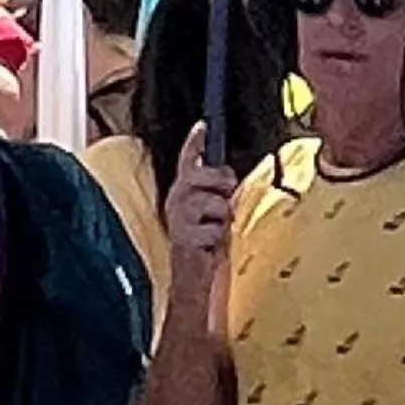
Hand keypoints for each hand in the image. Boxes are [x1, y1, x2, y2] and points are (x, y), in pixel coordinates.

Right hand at [163, 153, 240, 287]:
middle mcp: (176, 201)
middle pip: (197, 175)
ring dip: (222, 218)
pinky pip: (214, 229)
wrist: (191, 279)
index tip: (202, 125)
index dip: (193, 142)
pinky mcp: (182, 237)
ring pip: (212, 203)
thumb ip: (218, 194)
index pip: (186, 161)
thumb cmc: (205, 244)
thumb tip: (229, 178)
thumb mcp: (214, 213)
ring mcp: (177, 219)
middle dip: (218, 180)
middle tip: (228, 190)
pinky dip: (218, 239)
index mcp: (183, 192)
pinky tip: (209, 247)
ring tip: (216, 230)